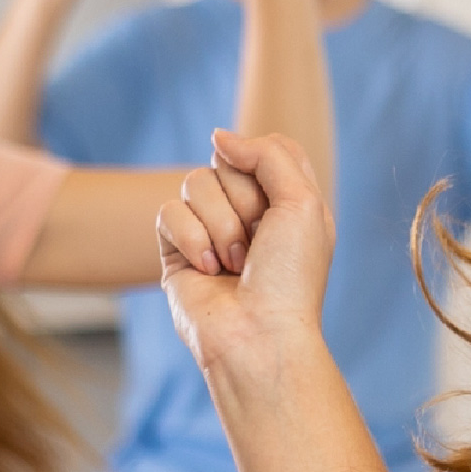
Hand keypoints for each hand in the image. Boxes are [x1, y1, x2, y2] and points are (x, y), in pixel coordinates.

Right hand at [159, 129, 333, 369]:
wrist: (259, 335)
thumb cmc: (289, 276)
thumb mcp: (301, 201)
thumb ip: (267, 153)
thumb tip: (217, 136)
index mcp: (286, 202)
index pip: (268, 147)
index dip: (265, 164)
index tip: (276, 201)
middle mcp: (248, 213)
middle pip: (227, 161)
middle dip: (244, 202)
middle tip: (257, 243)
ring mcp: (209, 230)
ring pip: (194, 182)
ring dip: (220, 225)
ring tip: (234, 264)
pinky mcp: (176, 250)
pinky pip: (169, 213)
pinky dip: (191, 239)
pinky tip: (209, 272)